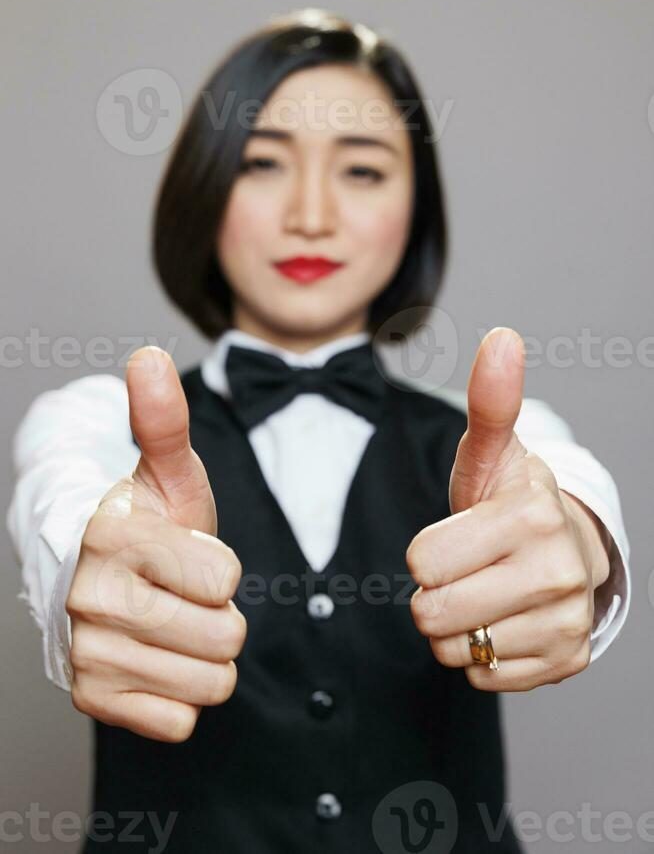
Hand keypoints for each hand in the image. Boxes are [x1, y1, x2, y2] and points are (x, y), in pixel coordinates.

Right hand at [65, 347, 245, 740]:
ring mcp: (87, 654)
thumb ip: (164, 420)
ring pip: (210, 684)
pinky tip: (159, 659)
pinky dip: (182, 696)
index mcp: (113, 536)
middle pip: (225, 638)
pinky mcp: (92, 701)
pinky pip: (181, 722)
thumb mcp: (169, 471)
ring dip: (206, 656)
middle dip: (223, 616)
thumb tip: (149, 357)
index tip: (192, 555)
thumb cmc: (150, 522)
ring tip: (175, 624)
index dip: (224, 568)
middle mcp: (90, 598)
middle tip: (187, 595)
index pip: (225, 580)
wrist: (103, 577)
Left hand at [406, 327, 610, 691]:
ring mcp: (566, 621)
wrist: (565, 548)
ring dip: (454, 626)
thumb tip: (501, 337)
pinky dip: (480, 654)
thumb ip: (490, 402)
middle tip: (464, 569)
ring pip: (455, 649)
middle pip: (432, 612)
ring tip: (483, 592)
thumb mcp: (493, 451)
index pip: (422, 560)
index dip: (426, 551)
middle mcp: (559, 571)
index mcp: (532, 515)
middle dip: (433, 593)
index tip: (456, 536)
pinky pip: (482, 676)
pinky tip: (503, 620)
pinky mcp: (565, 660)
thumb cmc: (510, 500)